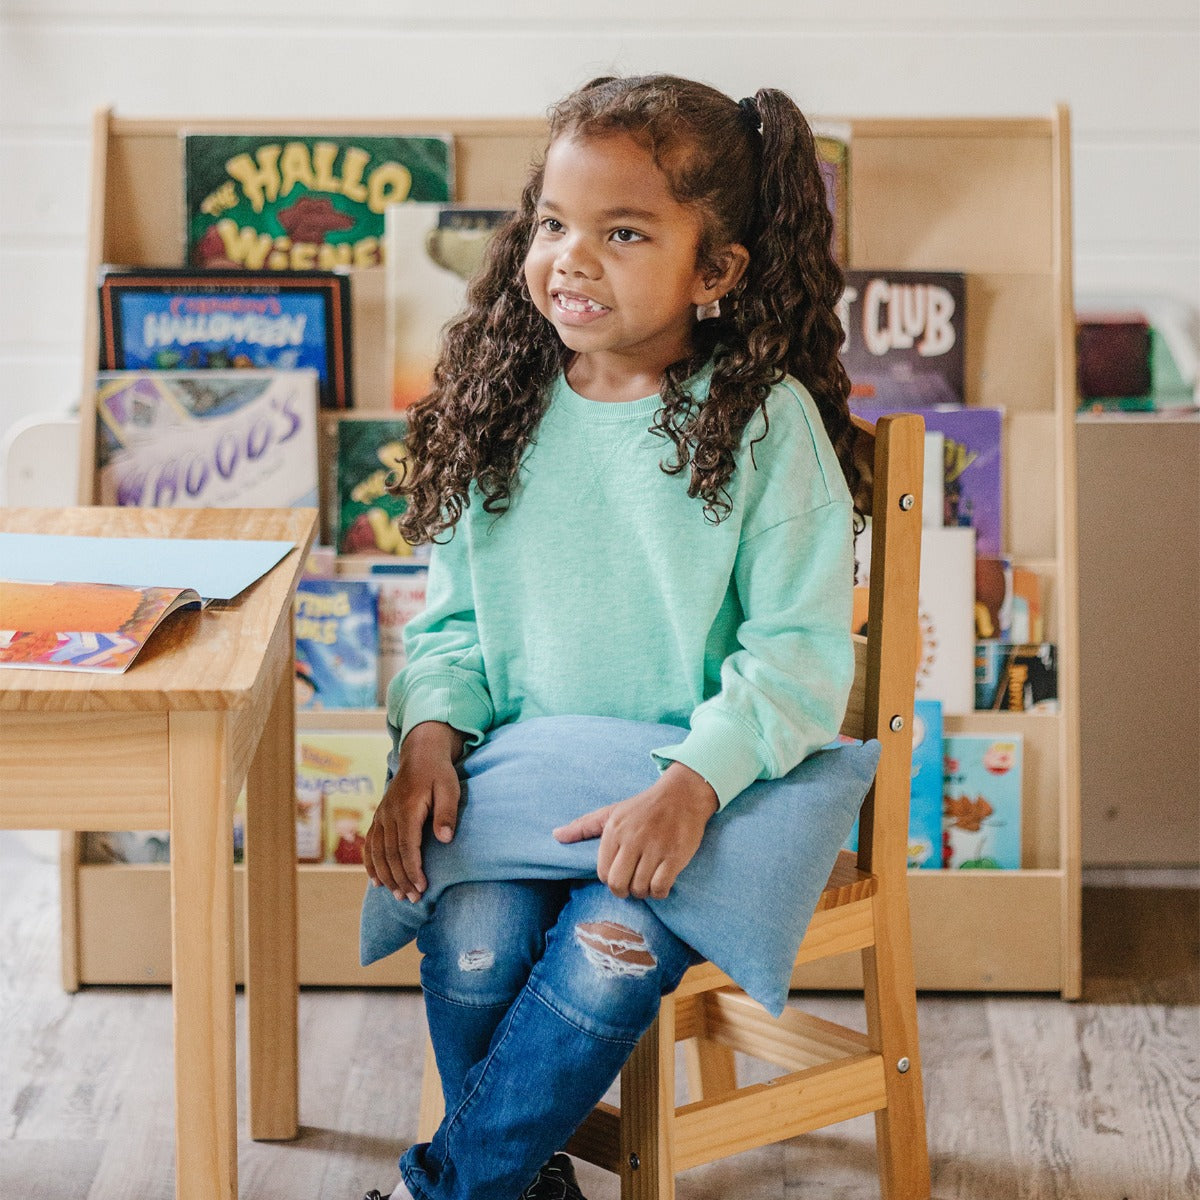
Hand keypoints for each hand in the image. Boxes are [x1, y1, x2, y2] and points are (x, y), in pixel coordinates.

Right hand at [364, 721, 464, 901]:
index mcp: (406, 809)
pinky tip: (376, 881)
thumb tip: (445, 839)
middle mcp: (389, 814)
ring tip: (398, 895)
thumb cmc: (439, 772)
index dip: (412, 870)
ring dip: (386, 876)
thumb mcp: (450, 788)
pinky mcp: (379, 816)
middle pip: (391, 854)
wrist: (420, 753)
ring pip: (378, 852)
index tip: (422, 888)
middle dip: (401, 879)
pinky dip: (371, 864)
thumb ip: (446, 813)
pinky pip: (370, 844)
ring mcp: (382, 815)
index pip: (407, 847)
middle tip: (413, 900)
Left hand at [553, 762, 717, 899]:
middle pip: (618, 884)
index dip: (611, 878)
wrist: (682, 795)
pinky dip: (659, 892)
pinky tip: (661, 883)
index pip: (602, 873)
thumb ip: (583, 826)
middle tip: (632, 884)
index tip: (621, 872)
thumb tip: (555, 835)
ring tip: (648, 881)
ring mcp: (655, 848)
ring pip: (640, 888)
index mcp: (614, 830)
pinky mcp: (675, 856)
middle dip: (624, 891)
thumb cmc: (644, 806)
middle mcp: (632, 839)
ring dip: (643, 892)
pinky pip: (660, 887)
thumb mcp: (612, 812)